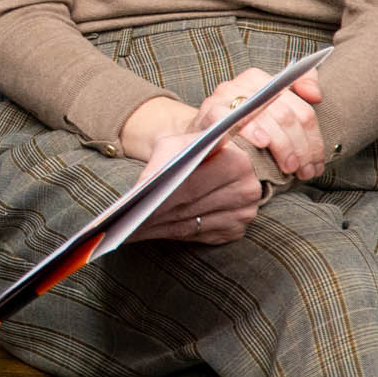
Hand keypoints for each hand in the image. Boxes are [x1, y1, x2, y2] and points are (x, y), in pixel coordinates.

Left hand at [127, 128, 265, 244]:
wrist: (208, 154)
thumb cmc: (189, 146)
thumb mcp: (177, 141)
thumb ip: (164, 158)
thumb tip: (144, 187)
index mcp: (238, 162)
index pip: (192, 184)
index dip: (163, 193)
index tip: (138, 202)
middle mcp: (248, 190)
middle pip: (191, 206)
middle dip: (158, 212)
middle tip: (129, 219)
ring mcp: (244, 214)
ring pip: (194, 224)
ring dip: (162, 227)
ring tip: (134, 227)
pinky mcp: (236, 230)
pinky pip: (200, 236)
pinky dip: (174, 234)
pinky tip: (153, 230)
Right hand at [198, 67, 326, 180]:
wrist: (201, 136)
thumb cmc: (241, 126)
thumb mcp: (269, 110)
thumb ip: (297, 93)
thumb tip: (315, 95)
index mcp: (263, 81)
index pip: (300, 108)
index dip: (313, 138)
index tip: (316, 162)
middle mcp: (243, 84)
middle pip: (285, 115)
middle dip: (300, 147)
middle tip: (305, 171)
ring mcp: (225, 96)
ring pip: (266, 117)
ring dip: (283, 146)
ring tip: (289, 168)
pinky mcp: (209, 111)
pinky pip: (235, 119)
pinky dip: (251, 130)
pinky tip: (262, 144)